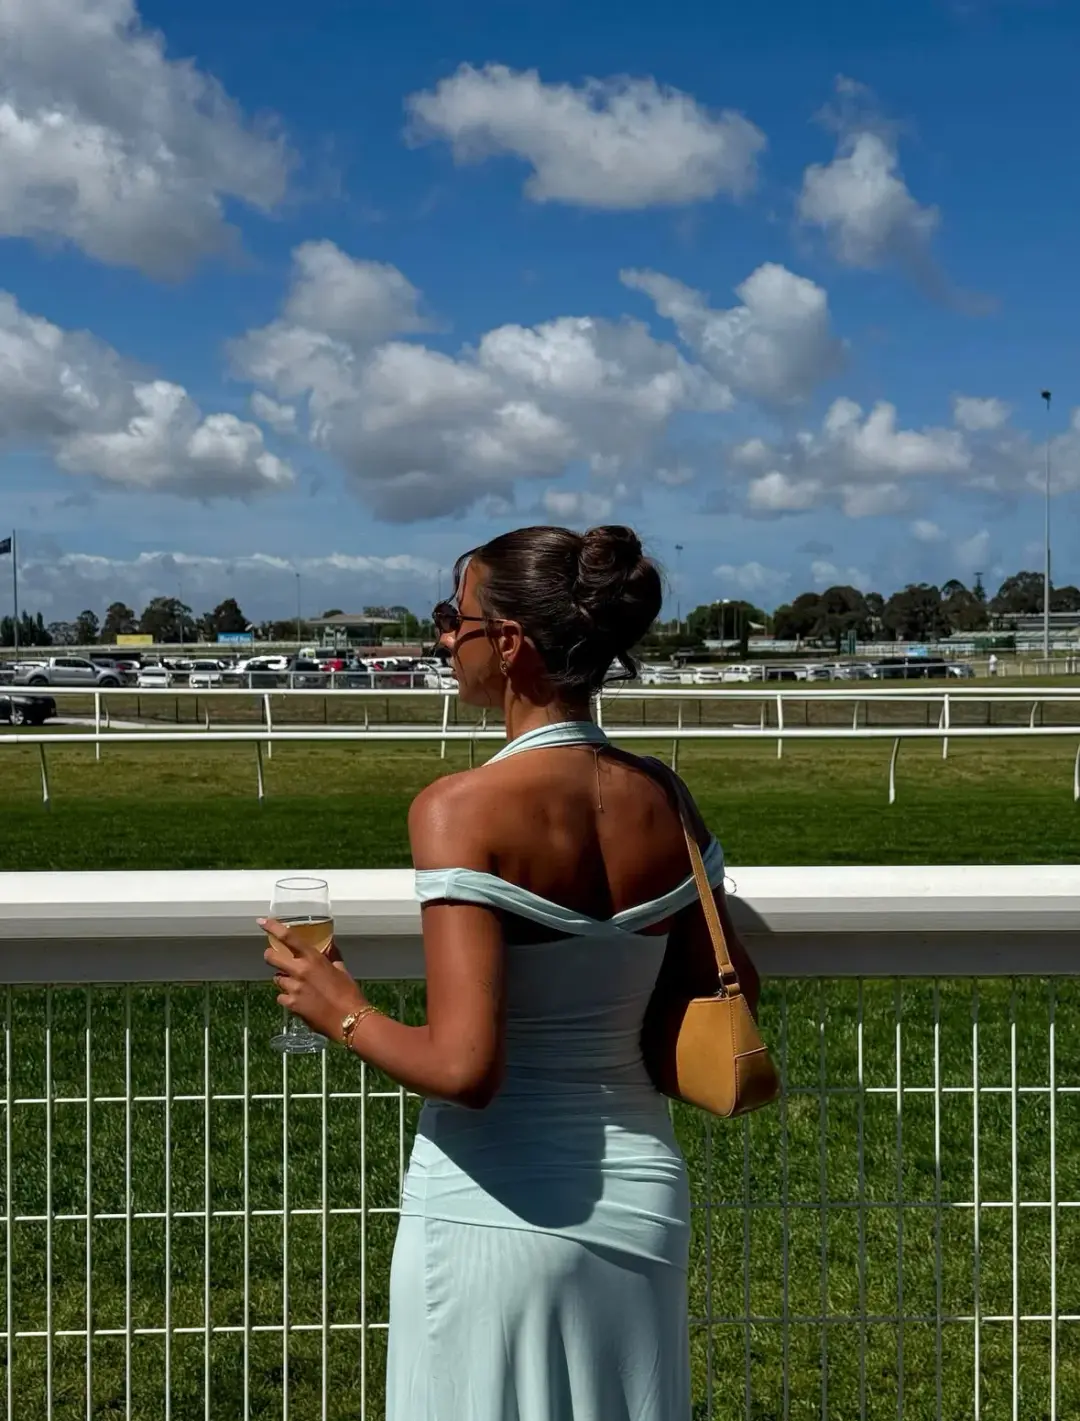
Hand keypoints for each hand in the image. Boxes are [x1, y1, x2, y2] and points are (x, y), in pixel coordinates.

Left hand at [260, 918, 365, 1040]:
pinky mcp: (291, 1005)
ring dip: (283, 980)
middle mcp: (300, 970)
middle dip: (270, 956)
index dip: (272, 927)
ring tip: (297, 986)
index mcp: (313, 958)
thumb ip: (332, 956)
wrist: (349, 1018)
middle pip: (271, 958)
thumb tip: (330, 944)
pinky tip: (298, 1001)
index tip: (261, 921)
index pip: (288, 937)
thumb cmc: (348, 992)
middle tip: (274, 958)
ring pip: (276, 980)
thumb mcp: (341, 970)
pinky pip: (281, 997)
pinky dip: (287, 998)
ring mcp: (293, 988)